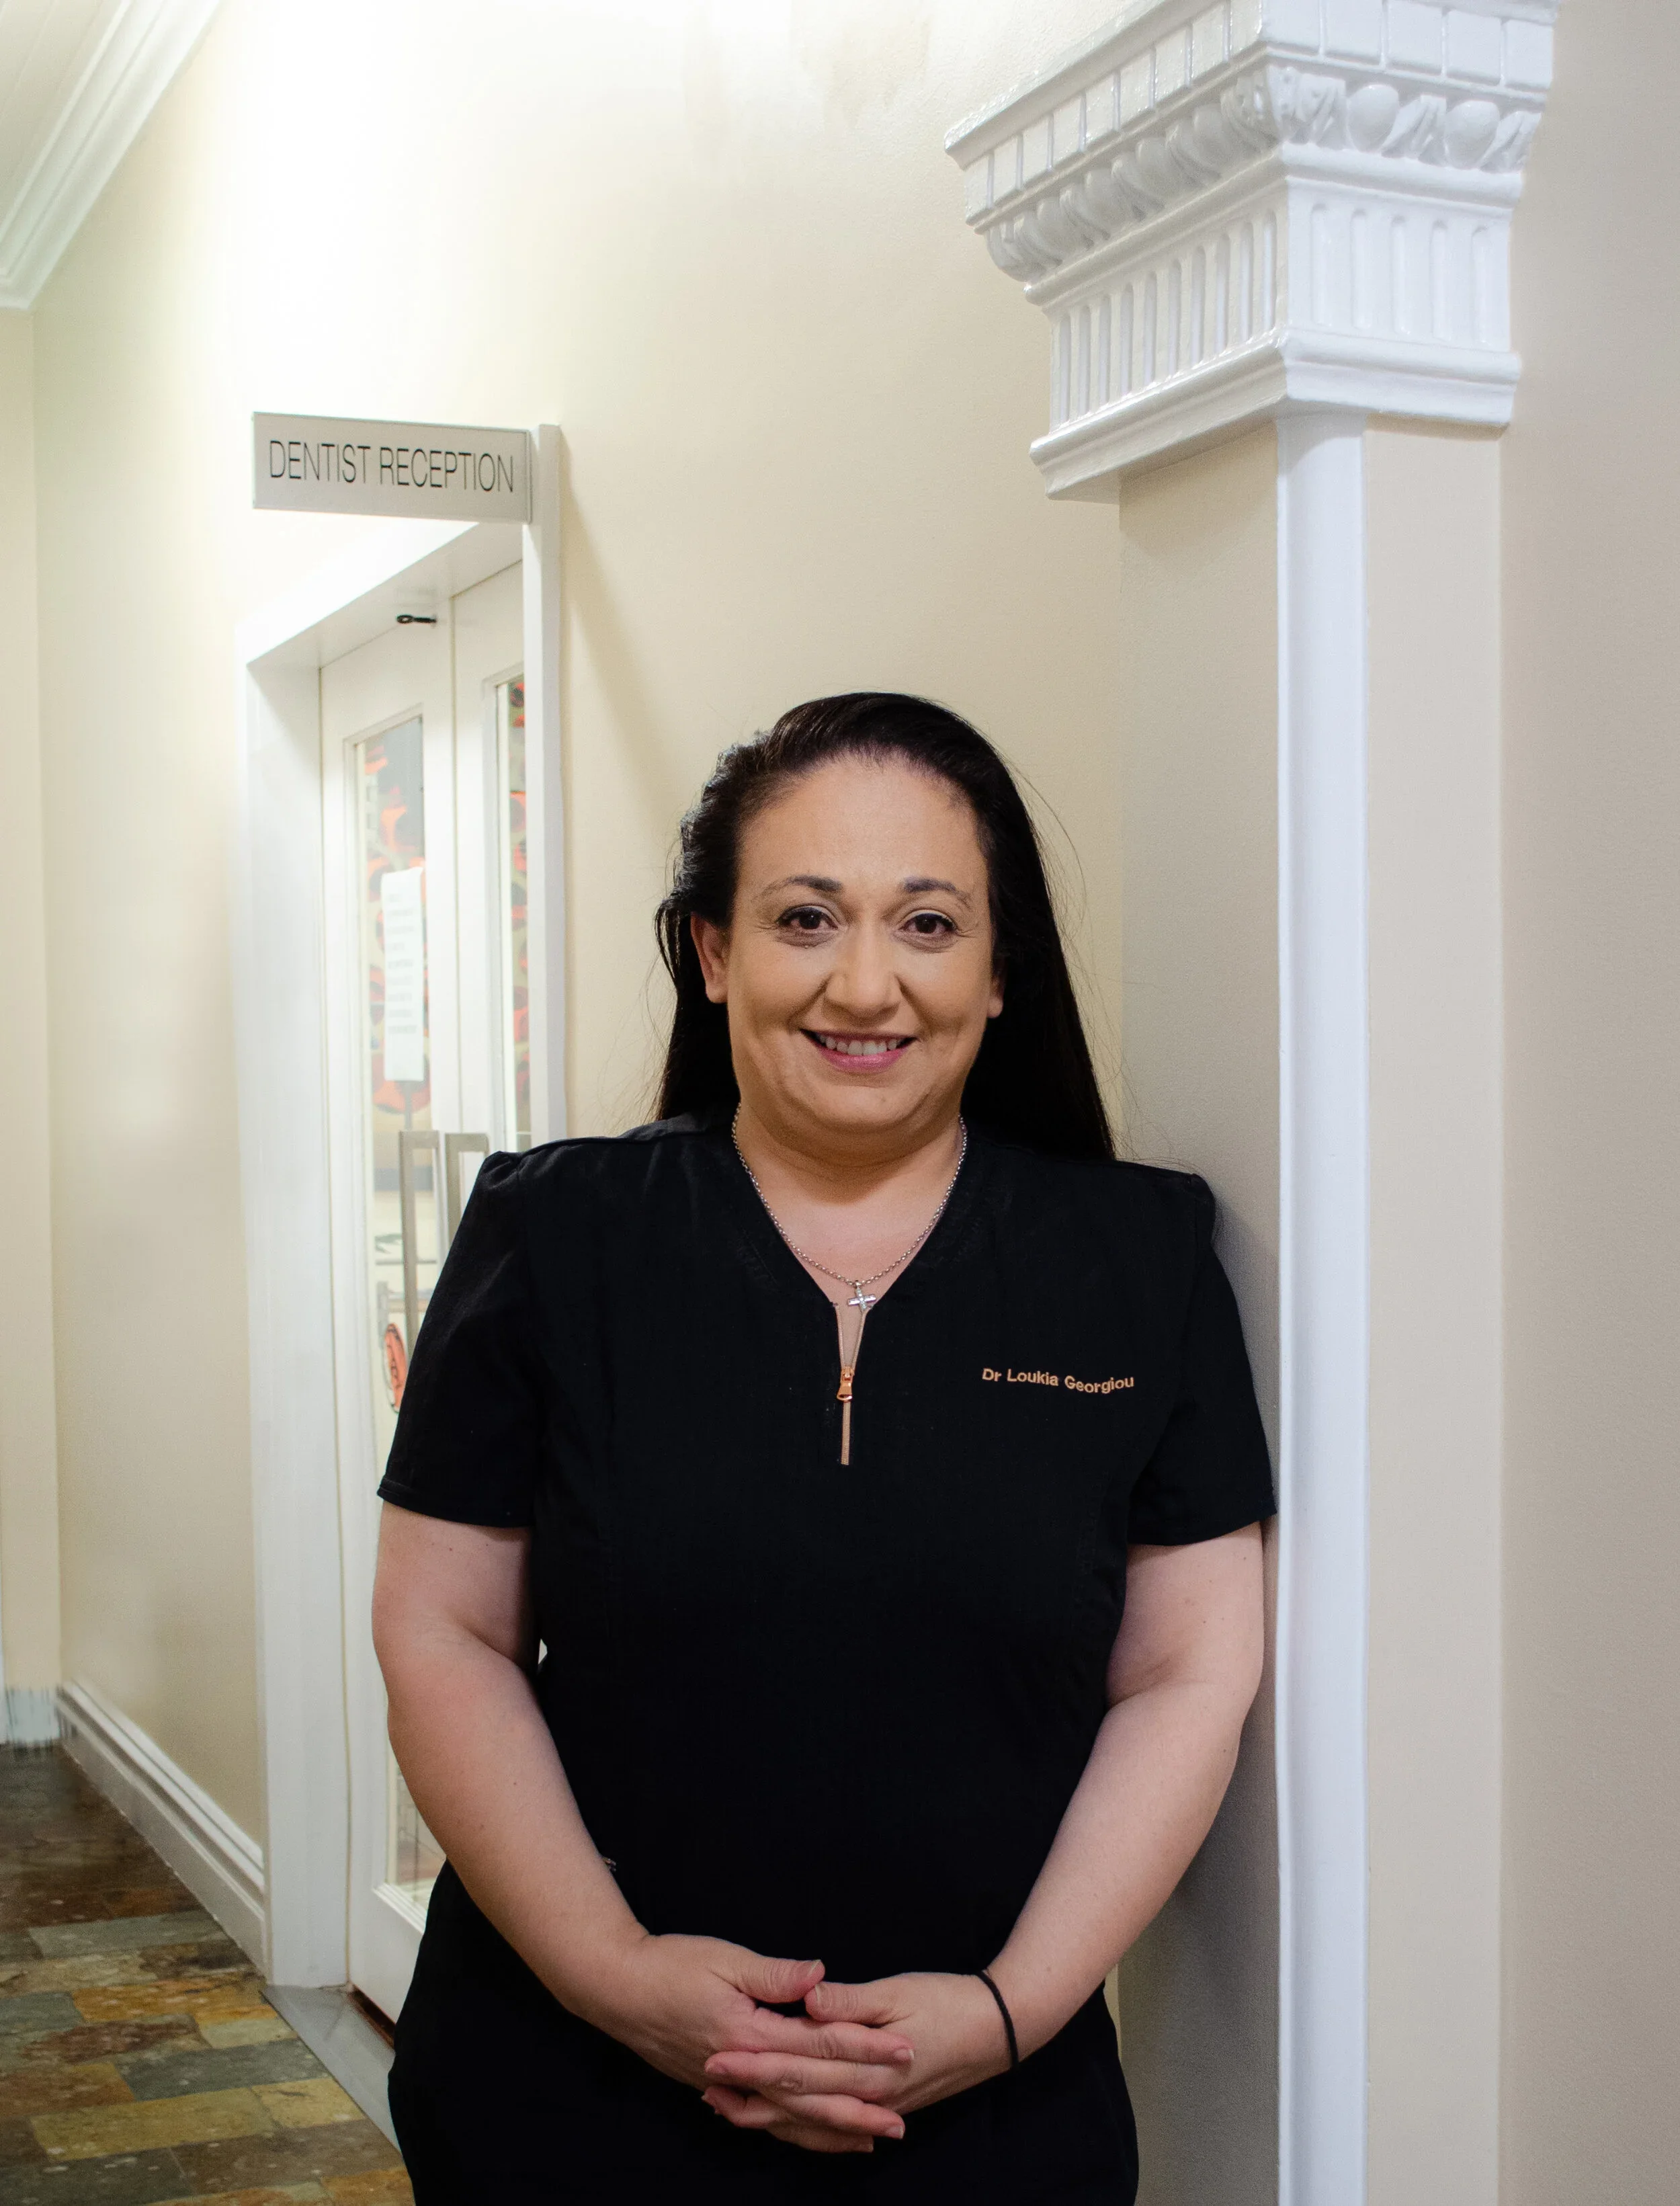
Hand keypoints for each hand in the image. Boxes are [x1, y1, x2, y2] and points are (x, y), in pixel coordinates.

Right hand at [586, 1932, 914, 2153]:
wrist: (616, 1989)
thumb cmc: (670, 1966)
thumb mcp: (725, 1959)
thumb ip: (774, 1975)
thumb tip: (819, 1976)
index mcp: (750, 2033)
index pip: (820, 2042)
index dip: (864, 2046)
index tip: (904, 2049)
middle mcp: (742, 2068)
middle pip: (810, 2094)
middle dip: (858, 2106)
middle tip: (900, 2120)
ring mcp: (728, 2083)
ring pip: (787, 2117)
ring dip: (830, 2129)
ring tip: (870, 2139)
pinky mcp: (717, 2086)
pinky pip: (763, 2118)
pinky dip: (792, 2129)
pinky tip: (811, 2132)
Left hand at [702, 1970, 1011, 2142]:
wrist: (997, 2029)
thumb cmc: (947, 2000)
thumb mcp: (898, 1991)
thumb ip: (849, 2001)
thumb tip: (807, 1997)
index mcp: (869, 2063)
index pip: (800, 2066)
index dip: (755, 2063)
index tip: (717, 2056)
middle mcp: (870, 2094)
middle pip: (799, 2098)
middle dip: (750, 2092)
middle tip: (707, 2084)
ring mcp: (879, 2106)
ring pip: (813, 2121)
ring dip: (770, 2116)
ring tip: (728, 2108)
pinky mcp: (887, 2106)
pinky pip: (835, 2128)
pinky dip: (804, 2129)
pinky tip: (781, 2124)